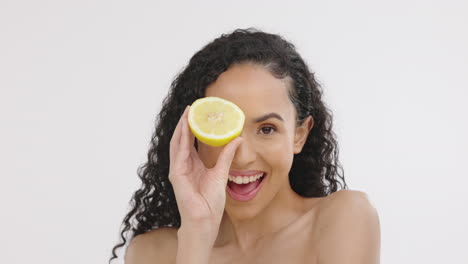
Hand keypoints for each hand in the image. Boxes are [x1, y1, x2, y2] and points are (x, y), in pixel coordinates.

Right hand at [169, 105, 241, 233]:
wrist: (205, 219)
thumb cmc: (210, 202)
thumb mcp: (221, 173)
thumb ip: (227, 156)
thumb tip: (238, 139)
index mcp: (193, 165)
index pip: (191, 141)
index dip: (193, 127)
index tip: (198, 113)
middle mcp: (183, 165)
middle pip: (182, 139)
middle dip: (185, 123)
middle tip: (191, 107)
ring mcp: (178, 169)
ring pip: (178, 143)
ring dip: (181, 128)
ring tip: (186, 113)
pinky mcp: (176, 175)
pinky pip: (178, 154)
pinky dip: (181, 140)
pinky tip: (184, 129)